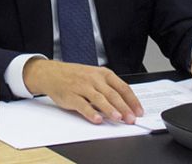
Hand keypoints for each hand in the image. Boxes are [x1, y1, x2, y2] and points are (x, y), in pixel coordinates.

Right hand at [23, 59, 143, 124]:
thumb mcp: (95, 76)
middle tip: (132, 119)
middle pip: (113, 94)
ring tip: (118, 119)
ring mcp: (82, 87)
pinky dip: (90, 113)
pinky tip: (97, 119)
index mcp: (103, 74)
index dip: (132, 100)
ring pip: (99, 99)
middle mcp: (94, 79)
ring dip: (110, 109)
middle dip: (124, 107)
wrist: (53, 73)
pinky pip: (82, 105)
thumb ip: (108, 89)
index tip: (139, 111)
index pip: (122, 87)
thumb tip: (125, 105)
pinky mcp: (71, 96)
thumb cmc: (76, 76)